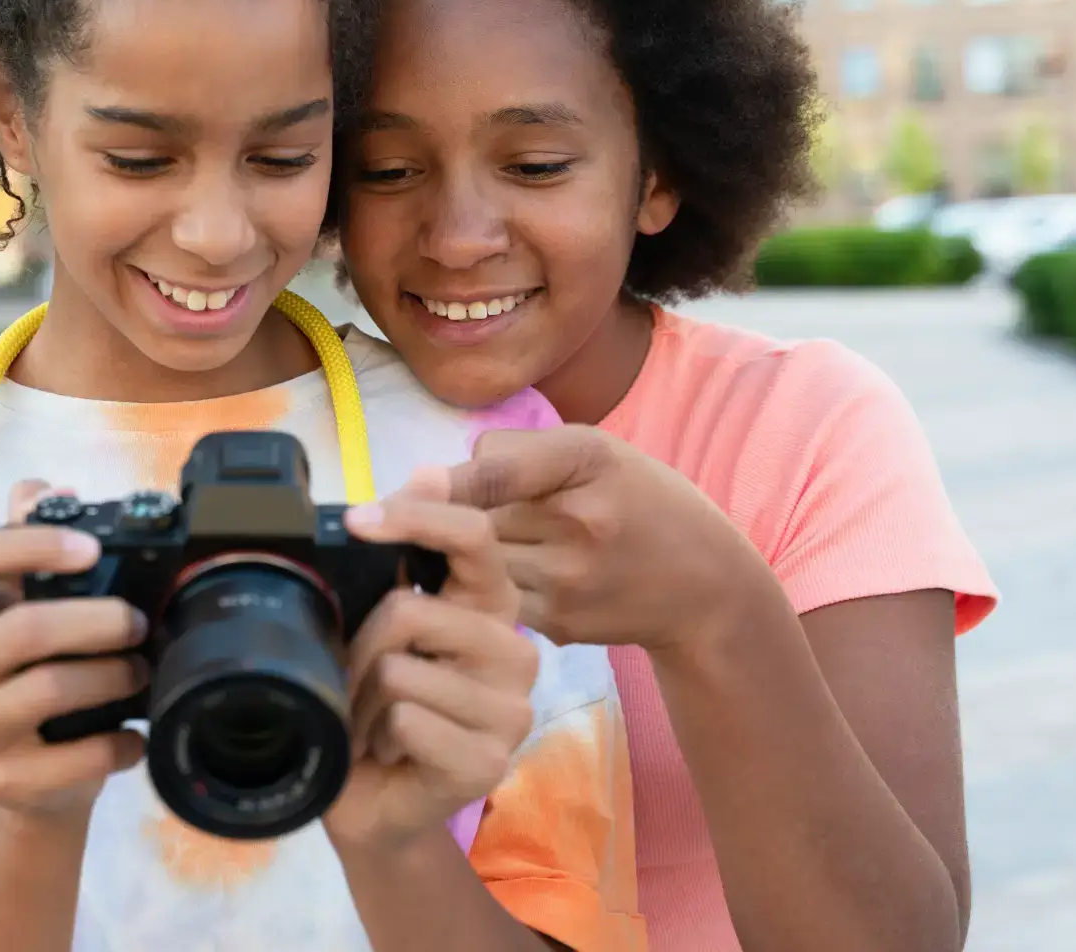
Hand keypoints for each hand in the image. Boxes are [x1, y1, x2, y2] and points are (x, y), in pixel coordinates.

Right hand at [0, 480, 148, 820]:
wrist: (21, 780)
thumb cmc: (25, 672)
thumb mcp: (18, 606)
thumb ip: (28, 541)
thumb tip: (57, 491)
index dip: (30, 544)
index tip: (91, 549)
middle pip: (24, 630)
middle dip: (98, 620)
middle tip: (138, 622)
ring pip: (51, 690)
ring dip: (113, 676)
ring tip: (140, 671)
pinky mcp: (1, 781)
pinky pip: (74, 757)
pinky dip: (117, 741)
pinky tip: (133, 733)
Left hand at [323, 468, 537, 852]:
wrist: (371, 801)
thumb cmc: (373, 704)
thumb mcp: (381, 621)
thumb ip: (405, 553)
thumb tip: (430, 469)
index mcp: (490, 606)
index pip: (476, 538)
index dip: (416, 518)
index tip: (356, 522)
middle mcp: (515, 651)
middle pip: (412, 610)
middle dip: (358, 646)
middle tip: (356, 679)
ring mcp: (510, 711)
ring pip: (399, 669)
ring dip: (362, 699)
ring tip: (374, 721)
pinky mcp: (488, 762)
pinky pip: (406, 720)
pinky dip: (375, 737)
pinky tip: (390, 753)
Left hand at [449, 426, 778, 655]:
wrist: (706, 586)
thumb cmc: (639, 502)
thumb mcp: (597, 453)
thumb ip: (515, 453)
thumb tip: (427, 479)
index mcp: (589, 457)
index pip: (491, 472)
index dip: (434, 490)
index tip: (369, 512)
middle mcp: (581, 518)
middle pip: (473, 518)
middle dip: (452, 519)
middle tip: (454, 520)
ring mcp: (571, 578)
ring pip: (476, 564)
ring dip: (462, 559)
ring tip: (491, 549)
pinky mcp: (561, 623)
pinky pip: (493, 600)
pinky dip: (485, 591)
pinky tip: (512, 580)